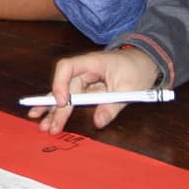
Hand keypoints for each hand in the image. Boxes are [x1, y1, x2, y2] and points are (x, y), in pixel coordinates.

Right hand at [27, 47, 159, 132]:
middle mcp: (83, 71)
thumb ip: (112, 106)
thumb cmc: (137, 69)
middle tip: (49, 126)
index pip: (67, 67)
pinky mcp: (88, 90)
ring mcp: (85, 81)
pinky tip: (48, 118)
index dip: (60, 83)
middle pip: (64, 88)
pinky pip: (73, 100)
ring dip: (54, 111)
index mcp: (92, 63)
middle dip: (56, 108)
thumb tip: (98, 122)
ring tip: (43, 126)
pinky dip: (62, 110)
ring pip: (65, 96)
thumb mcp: (130, 88)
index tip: (62, 102)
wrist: (145, 62)